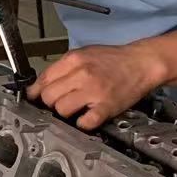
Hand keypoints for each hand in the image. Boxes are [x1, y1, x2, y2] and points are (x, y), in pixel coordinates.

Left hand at [28, 44, 163, 129]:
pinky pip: (84, 122)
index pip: (43, 79)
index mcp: (74, 59)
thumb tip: (41, 84)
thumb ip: (63, 67)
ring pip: (62, 110)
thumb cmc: (114, 60)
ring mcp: (94, 91)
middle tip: (60, 102)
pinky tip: (86, 117)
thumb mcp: (85, 53)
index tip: (34, 98)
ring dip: (65, 113)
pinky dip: (83, 123)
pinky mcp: (106, 107)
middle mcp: (82, 74)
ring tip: (75, 108)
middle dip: (51, 103)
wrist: (141, 63)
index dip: (36, 92)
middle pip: (49, 97)